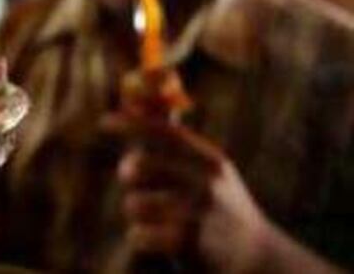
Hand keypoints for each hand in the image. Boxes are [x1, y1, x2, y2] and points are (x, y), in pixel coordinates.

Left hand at [101, 113, 271, 272]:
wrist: (258, 260)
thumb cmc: (219, 208)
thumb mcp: (206, 171)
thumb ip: (173, 141)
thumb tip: (140, 104)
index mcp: (209, 159)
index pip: (163, 131)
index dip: (131, 123)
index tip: (104, 121)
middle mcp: (206, 181)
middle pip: (139, 166)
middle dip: (128, 174)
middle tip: (133, 181)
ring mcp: (199, 213)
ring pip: (133, 204)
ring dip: (137, 213)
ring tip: (160, 219)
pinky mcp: (187, 244)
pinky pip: (136, 235)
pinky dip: (141, 239)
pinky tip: (161, 242)